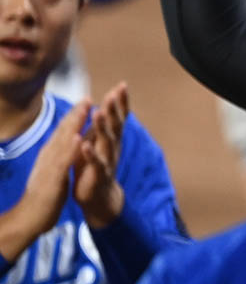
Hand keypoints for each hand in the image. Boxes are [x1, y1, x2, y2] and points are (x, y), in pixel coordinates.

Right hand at [0, 99, 90, 260]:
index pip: (64, 132)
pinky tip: (79, 137)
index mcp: (51, 155)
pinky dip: (72, 148)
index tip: (86, 101)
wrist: (30, 216)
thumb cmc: (43, 194)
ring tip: (85, 108)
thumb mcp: (53, 170)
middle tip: (88, 97)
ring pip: (63, 140)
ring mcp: (50, 165)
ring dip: (74, 123)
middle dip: (76, 114)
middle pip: (63, 131)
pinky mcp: (54, 178)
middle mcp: (49, 156)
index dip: (75, 116)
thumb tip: (65, 146)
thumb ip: (58, 157)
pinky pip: (64, 161)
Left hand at [74, 83, 128, 227]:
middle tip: (115, 92)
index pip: (118, 117)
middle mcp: (113, 147)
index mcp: (111, 139)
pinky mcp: (98, 175)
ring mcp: (107, 161)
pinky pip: (96, 163)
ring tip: (99, 112)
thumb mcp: (100, 144)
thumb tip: (104, 104)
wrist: (99, 198)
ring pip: (107, 141)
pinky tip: (85, 145)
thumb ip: (102, 127)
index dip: (121, 102)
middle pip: (115, 125)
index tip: (123, 85)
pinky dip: (90, 154)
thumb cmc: (97, 167)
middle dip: (114, 109)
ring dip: (103, 126)